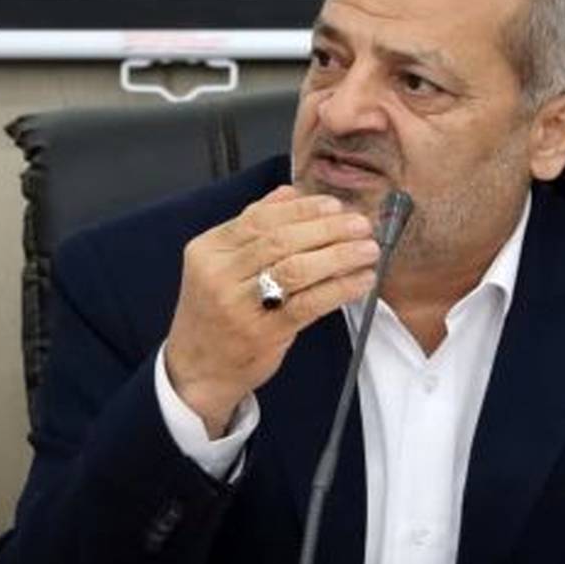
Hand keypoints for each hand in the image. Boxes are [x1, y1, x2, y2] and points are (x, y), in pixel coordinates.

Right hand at [165, 185, 377, 435]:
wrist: (197, 369)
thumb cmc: (215, 312)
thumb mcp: (220, 265)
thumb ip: (252, 226)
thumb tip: (290, 194)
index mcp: (209, 249)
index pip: (261, 218)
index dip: (303, 209)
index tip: (334, 205)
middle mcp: (220, 274)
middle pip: (281, 240)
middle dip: (328, 228)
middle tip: (361, 224)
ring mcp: (240, 305)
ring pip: (296, 269)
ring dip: (339, 255)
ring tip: (367, 249)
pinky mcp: (263, 333)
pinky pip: (309, 303)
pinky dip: (340, 288)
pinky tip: (361, 280)